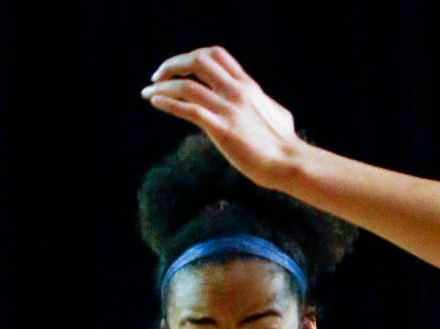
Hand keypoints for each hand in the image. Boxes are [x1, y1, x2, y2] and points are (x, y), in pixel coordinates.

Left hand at [141, 47, 301, 191]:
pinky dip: (167, 103)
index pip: (215, 55)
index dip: (192, 56)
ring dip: (162, 87)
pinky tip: (155, 103)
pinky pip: (188, 108)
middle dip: (172, 65)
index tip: (181, 68)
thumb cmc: (286, 144)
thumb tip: (264, 103)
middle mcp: (236, 92)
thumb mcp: (277, 114)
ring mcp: (228, 110)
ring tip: (148, 93)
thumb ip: (264, 103)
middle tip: (158, 77)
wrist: (291, 162)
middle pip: (197, 60)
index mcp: (247, 86)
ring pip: (186, 86)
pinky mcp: (222, 129)